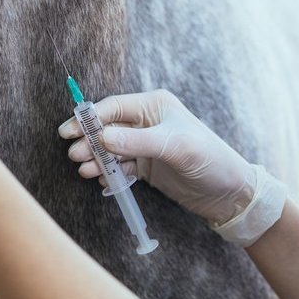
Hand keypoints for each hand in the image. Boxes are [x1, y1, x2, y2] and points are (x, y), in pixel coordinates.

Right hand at [58, 90, 285, 243]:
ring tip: (85, 172)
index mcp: (155, 106)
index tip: (68, 131)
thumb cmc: (209, 160)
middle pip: (108, 128)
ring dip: (97, 159)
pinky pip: (120, 166)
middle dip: (90, 142)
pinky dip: (110, 174)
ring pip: (111, 149)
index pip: (114, 107)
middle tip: (75, 156)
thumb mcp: (175, 148)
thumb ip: (137, 141)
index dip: (89, 118)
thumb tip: (102, 136)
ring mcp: (146, 145)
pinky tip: (104, 182)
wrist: (230, 193)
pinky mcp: (146, 166)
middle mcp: (148, 122)